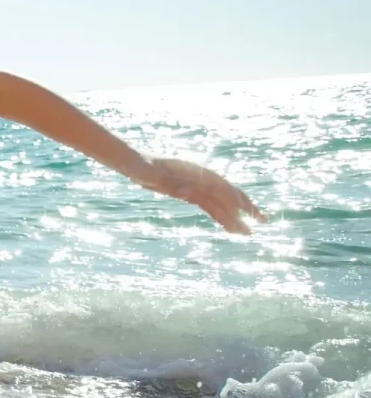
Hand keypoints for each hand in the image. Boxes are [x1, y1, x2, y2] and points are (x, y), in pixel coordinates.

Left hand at [143, 157, 267, 233]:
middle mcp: (199, 179)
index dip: (234, 198)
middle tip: (263, 221)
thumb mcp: (148, 173)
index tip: (247, 210)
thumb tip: (186, 193)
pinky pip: (211, 208)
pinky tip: (231, 227)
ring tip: (248, 233)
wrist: (133, 164)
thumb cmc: (139, 166)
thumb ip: (163, 180)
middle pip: (226, 195)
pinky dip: (222, 217)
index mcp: (193, 171)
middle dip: (245, 208)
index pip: (219, 187)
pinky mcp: (191, 194)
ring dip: (235, 218)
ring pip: (220, 204)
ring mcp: (196, 187)